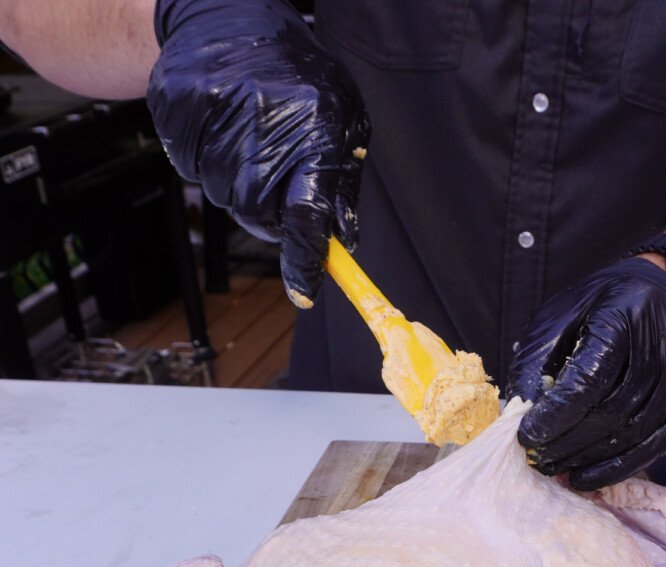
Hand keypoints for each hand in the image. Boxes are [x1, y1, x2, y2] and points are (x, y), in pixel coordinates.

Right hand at [148, 0, 368, 306]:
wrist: (226, 17)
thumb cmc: (297, 75)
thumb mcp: (341, 120)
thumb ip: (342, 184)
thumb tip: (342, 242)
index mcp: (315, 128)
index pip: (309, 213)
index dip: (306, 259)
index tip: (305, 292)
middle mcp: (263, 121)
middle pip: (258, 212)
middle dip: (269, 212)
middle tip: (275, 177)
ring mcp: (213, 112)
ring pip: (222, 195)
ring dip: (237, 184)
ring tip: (247, 140)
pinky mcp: (176, 107)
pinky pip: (190, 169)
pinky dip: (205, 161)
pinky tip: (219, 128)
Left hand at [507, 258, 665, 490]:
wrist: (664, 291)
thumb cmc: (602, 304)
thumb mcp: (559, 316)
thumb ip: (536, 361)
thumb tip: (520, 413)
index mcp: (624, 316)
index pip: (589, 379)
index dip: (556, 415)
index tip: (527, 436)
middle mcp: (663, 344)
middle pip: (613, 411)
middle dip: (570, 443)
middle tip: (539, 460)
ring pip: (637, 433)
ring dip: (594, 460)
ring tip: (560, 470)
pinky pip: (659, 443)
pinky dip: (623, 466)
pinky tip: (592, 475)